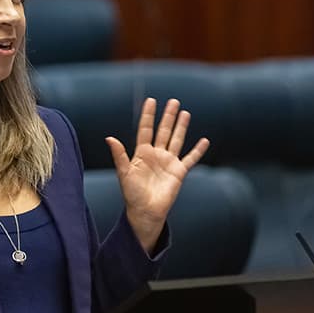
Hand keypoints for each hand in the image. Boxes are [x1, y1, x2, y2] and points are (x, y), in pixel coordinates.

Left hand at [105, 98, 209, 251]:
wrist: (145, 212)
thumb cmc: (132, 194)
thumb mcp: (124, 173)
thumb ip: (119, 155)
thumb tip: (109, 138)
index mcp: (142, 153)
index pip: (145, 129)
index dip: (148, 115)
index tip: (151, 100)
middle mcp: (156, 155)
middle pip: (163, 131)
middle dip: (168, 116)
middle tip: (173, 101)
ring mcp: (168, 162)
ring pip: (176, 140)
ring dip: (181, 127)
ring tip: (185, 113)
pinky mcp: (179, 172)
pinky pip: (190, 159)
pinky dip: (198, 150)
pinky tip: (204, 140)